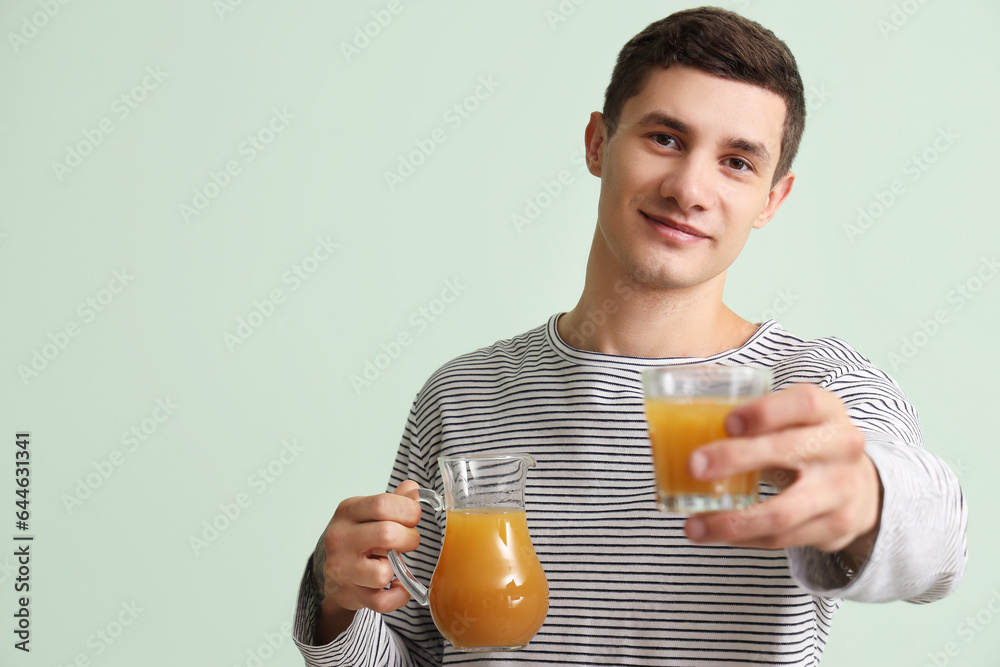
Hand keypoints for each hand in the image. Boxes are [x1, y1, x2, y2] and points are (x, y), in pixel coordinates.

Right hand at [312, 481, 420, 641]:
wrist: (334, 571)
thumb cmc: (357, 537)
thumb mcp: (369, 512)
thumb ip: (394, 500)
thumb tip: (414, 490)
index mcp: (347, 511)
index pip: (382, 504)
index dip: (408, 510)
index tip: (414, 516)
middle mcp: (339, 538)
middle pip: (387, 534)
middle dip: (409, 539)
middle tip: (408, 541)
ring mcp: (342, 569)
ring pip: (382, 572)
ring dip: (397, 569)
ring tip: (391, 562)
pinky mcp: (350, 594)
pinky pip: (382, 602)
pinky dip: (398, 596)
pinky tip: (397, 585)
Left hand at [683, 384, 882, 559]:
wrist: (861, 486)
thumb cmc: (806, 442)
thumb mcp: (793, 419)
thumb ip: (751, 418)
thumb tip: (674, 421)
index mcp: (827, 411)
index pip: (805, 403)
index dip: (766, 412)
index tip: (728, 422)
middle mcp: (841, 448)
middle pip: (789, 452)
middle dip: (737, 458)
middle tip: (694, 465)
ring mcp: (841, 491)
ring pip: (783, 512)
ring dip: (733, 522)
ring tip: (694, 526)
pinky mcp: (835, 528)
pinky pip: (782, 539)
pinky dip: (744, 538)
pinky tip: (717, 533)